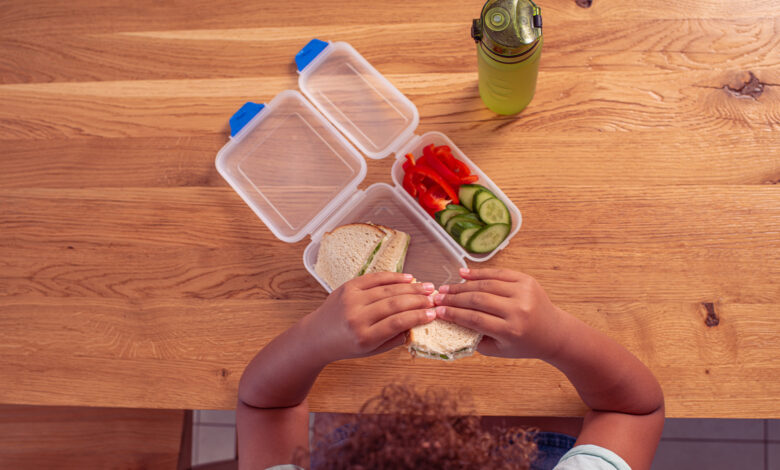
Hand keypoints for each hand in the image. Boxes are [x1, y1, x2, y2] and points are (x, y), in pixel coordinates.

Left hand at [302, 272, 436, 362]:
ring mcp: (351, 299)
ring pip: (387, 289)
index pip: (397, 323)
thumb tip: (417, 323)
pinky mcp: (348, 286)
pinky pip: (375, 278)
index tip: (432, 313)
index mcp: (364, 336)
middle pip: (394, 304)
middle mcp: (357, 316)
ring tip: (427, 287)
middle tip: (434, 298)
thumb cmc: (347, 345)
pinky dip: (393, 277)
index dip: (417, 317)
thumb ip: (394, 338)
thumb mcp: (372, 350)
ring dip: (410, 287)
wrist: (317, 335)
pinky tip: (408, 278)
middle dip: (418, 300)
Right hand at [434, 268, 567, 358]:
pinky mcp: (527, 280)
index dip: (454, 314)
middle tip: (437, 298)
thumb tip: (450, 323)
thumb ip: (476, 338)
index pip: (476, 319)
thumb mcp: (500, 350)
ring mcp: (524, 292)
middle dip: (454, 298)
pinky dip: (479, 273)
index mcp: (512, 330)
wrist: (554, 332)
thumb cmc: (524, 344)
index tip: (437, 311)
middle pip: (478, 300)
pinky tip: (463, 274)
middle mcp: (519, 310)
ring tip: (446, 287)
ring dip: (463, 285)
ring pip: (486, 284)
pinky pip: (498, 273)